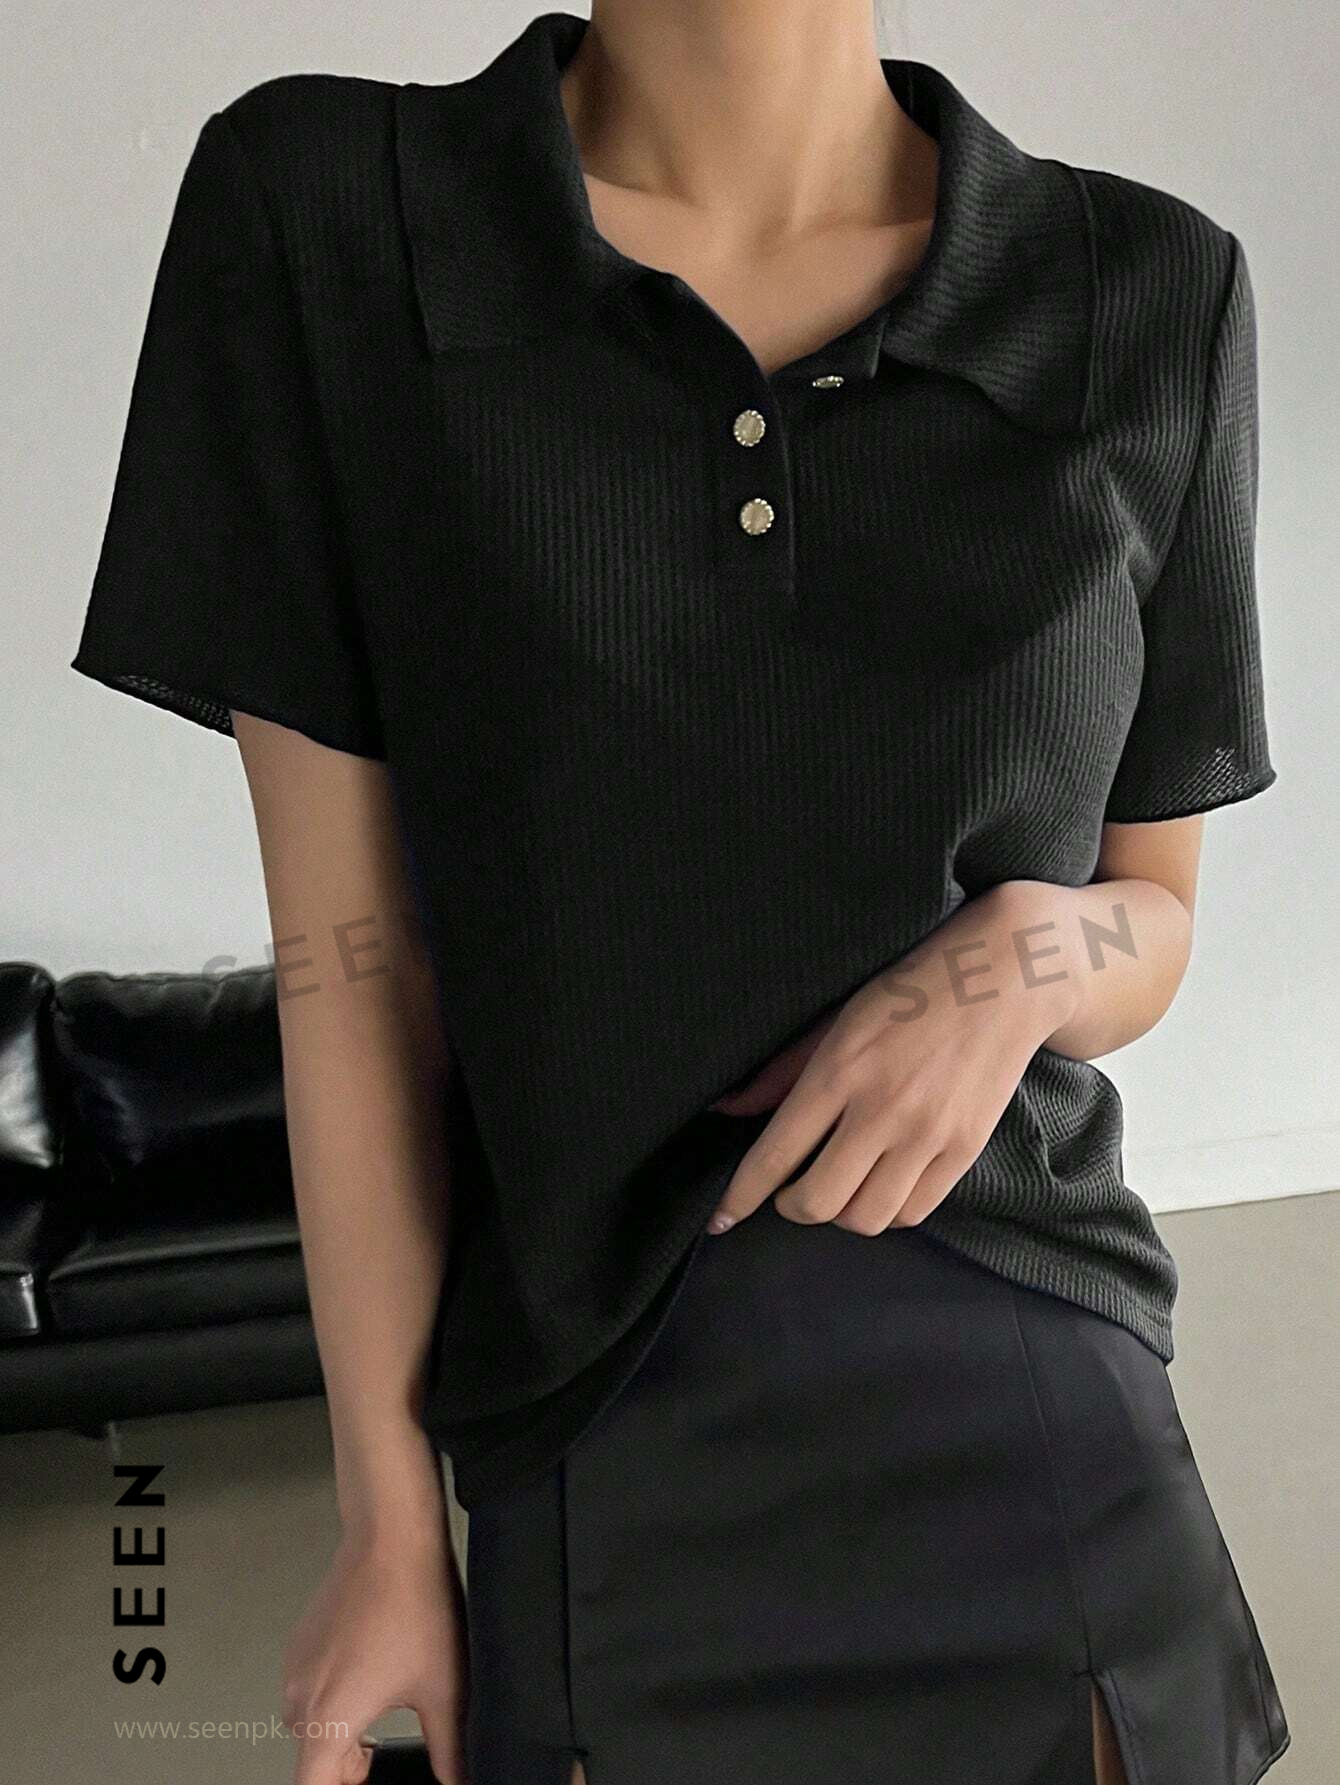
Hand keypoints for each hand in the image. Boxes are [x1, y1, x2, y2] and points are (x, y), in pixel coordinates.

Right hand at [283, 1515, 468, 1783]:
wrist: (392, 1538)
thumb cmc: (414, 1603)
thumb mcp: (444, 1688)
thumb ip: (450, 1749)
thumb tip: (456, 1778)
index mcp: (329, 1719)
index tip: (367, 1780)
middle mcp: (302, 1696)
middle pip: (313, 1760)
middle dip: (347, 1767)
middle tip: (382, 1753)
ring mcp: (297, 1666)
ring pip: (312, 1724)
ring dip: (341, 1731)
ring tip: (382, 1710)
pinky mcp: (301, 1641)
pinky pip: (310, 1687)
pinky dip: (334, 1696)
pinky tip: (371, 1673)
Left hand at [706, 884, 1079, 1234]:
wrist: (1004, 979)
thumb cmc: (910, 991)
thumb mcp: (837, 1018)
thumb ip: (781, 1071)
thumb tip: (727, 1108)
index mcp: (839, 1070)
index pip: (774, 1155)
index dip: (740, 1197)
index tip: (720, 1218)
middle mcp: (881, 1109)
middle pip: (818, 1202)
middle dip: (791, 1206)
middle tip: (790, 1190)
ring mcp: (927, 1135)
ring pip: (865, 1218)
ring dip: (841, 1212)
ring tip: (838, 1185)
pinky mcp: (965, 1150)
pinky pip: (912, 1212)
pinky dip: (886, 1210)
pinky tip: (878, 1185)